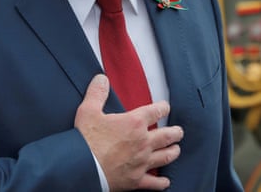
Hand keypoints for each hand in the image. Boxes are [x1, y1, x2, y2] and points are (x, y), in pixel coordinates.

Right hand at [74, 74, 183, 191]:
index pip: (156, 111)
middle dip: (175, 132)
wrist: (82, 167)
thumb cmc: (85, 140)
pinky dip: (162, 182)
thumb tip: (101, 79)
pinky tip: (166, 181)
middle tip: (179, 131)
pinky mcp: (136, 180)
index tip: (165, 107)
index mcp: (134, 123)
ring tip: (176, 149)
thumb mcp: (88, 110)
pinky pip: (154, 182)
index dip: (163, 107)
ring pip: (165, 156)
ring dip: (173, 152)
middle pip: (167, 135)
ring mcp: (142, 162)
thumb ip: (97, 93)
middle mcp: (143, 142)